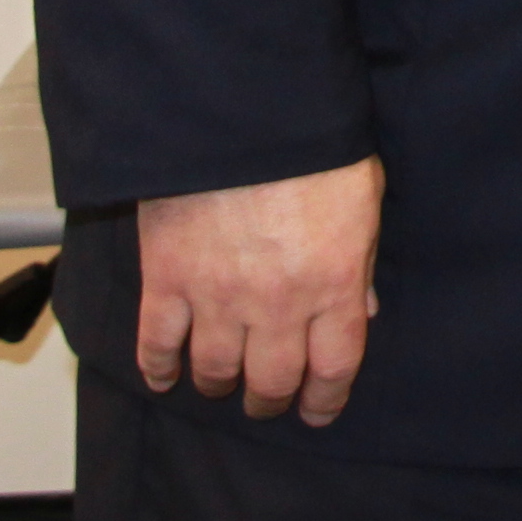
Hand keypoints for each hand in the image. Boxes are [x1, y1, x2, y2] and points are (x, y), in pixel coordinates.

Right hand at [137, 154, 382, 422]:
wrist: (243, 110)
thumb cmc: (311, 143)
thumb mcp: (363, 195)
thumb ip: (361, 261)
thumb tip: (363, 309)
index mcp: (333, 283)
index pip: (334, 367)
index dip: (325, 398)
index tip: (317, 410)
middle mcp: (277, 304)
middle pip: (272, 380)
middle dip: (271, 398)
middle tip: (267, 398)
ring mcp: (218, 296)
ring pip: (216, 370)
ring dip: (219, 385)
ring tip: (221, 383)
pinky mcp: (168, 279)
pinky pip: (158, 342)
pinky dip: (158, 368)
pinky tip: (164, 377)